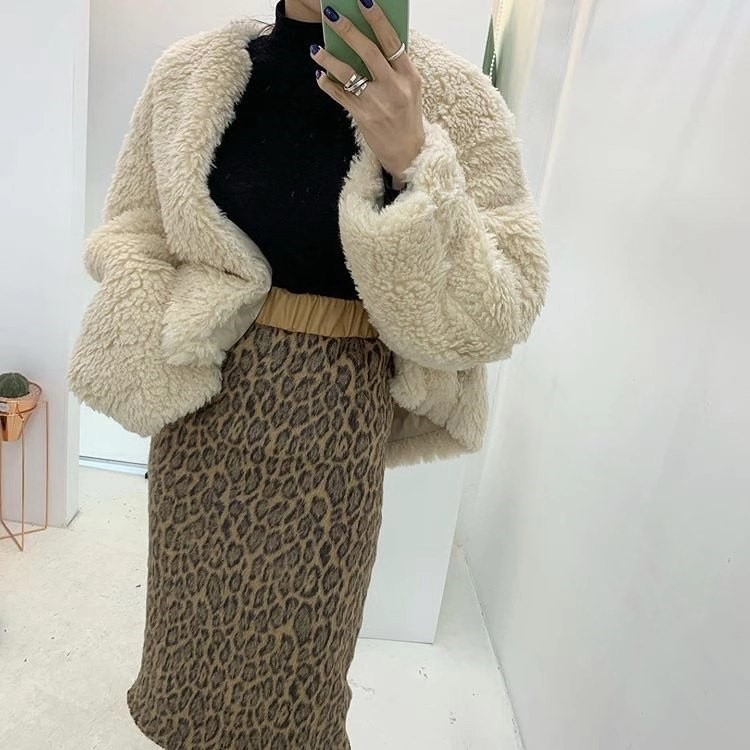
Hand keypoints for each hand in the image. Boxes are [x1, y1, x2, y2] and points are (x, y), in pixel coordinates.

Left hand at [311, 1, 425, 184]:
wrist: (408, 152)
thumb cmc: (407, 116)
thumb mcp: (410, 89)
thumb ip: (395, 66)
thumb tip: (371, 39)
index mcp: (409, 76)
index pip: (392, 41)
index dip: (377, 19)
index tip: (364, 1)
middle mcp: (395, 87)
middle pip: (369, 51)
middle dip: (348, 30)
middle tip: (331, 15)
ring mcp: (378, 102)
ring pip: (349, 73)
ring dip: (329, 58)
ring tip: (315, 49)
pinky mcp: (364, 116)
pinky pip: (340, 95)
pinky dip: (328, 84)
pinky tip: (320, 75)